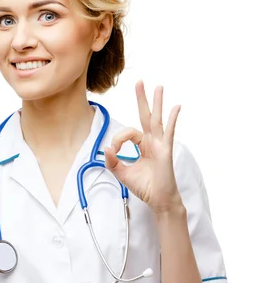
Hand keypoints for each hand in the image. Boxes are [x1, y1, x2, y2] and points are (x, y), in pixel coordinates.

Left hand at [104, 80, 182, 213]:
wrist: (157, 200)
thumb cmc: (144, 187)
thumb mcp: (122, 173)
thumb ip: (113, 162)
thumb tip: (106, 149)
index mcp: (142, 146)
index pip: (128, 133)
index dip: (118, 139)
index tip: (113, 151)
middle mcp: (151, 142)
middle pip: (146, 116)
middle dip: (142, 99)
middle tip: (139, 82)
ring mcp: (160, 145)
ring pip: (157, 120)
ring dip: (157, 103)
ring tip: (158, 87)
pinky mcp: (165, 151)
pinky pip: (168, 132)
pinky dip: (172, 119)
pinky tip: (176, 107)